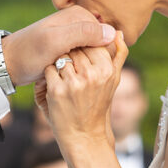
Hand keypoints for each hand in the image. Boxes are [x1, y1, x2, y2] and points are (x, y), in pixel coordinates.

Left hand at [1, 6, 115, 85]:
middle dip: (89, 60)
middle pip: (100, 45)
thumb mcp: (54, 42)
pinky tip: (65, 72)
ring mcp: (75, 34)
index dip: (97, 54)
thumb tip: (112, 33)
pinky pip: (84, 59)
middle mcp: (79, 21)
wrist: (9, 62)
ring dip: (83, 66)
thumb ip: (82, 34)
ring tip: (63, 69)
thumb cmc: (29, 53)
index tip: (74, 61)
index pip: (105, 36)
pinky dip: (78, 68)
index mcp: (80, 14)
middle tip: (66, 66)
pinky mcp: (70, 47)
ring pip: (93, 54)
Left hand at [39, 32, 128, 153]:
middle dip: (70, 55)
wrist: (84, 135)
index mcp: (107, 69)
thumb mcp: (113, 79)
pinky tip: (56, 86)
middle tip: (72, 71)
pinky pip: (49, 70)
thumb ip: (118, 54)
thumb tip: (118, 32)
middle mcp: (93, 75)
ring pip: (61, 57)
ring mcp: (74, 83)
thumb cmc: (98, 105)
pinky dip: (49, 76)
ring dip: (59, 65)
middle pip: (75, 48)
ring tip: (65, 79)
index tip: (82, 61)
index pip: (91, 42)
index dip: (83, 49)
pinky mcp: (57, 91)